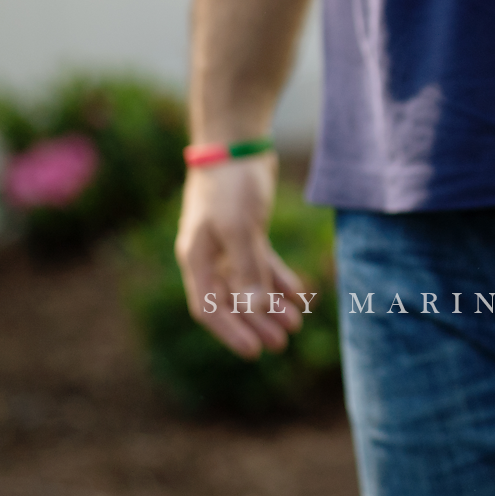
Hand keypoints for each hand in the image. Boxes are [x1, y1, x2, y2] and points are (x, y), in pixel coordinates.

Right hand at [174, 155, 306, 358]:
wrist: (236, 144)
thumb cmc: (231, 184)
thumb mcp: (240, 228)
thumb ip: (248, 268)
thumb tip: (256, 308)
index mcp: (195, 259)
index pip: (208, 308)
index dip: (230, 332)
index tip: (254, 351)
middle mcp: (208, 256)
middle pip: (231, 301)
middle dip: (256, 323)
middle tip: (282, 344)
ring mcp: (227, 244)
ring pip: (250, 284)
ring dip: (271, 304)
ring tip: (296, 324)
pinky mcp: (247, 231)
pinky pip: (262, 264)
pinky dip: (278, 279)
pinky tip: (299, 295)